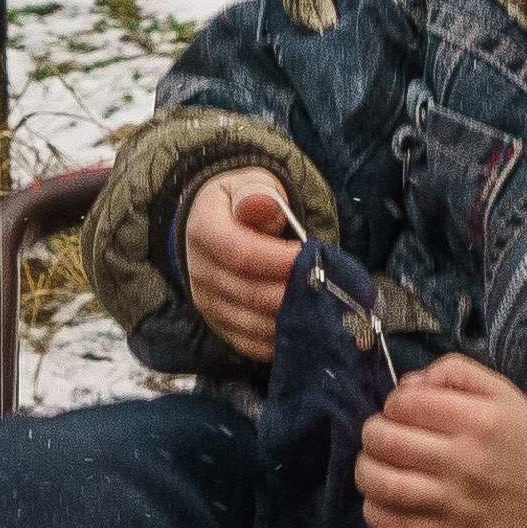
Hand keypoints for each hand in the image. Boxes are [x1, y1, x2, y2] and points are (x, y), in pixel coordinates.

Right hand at [180, 167, 304, 359]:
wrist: (215, 223)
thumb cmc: (241, 202)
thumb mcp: (249, 184)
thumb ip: (258, 195)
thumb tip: (262, 205)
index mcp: (203, 231)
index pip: (239, 253)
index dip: (278, 260)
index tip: (312, 256)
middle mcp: (199, 271)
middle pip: (250, 293)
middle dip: (293, 292)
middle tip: (327, 286)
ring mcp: (207, 302)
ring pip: (252, 323)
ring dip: (290, 319)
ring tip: (321, 308)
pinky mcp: (219, 324)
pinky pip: (248, 343)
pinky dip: (278, 342)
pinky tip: (303, 331)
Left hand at [357, 355, 526, 527]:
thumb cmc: (524, 441)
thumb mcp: (503, 392)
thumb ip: (455, 372)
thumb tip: (408, 384)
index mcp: (479, 420)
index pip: (406, 403)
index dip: (394, 402)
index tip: (403, 411)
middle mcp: (464, 461)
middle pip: (386, 440)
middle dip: (373, 432)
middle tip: (382, 435)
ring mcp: (454, 502)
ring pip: (382, 483)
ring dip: (365, 469)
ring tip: (374, 463)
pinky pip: (391, 524)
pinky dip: (373, 509)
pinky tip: (380, 497)